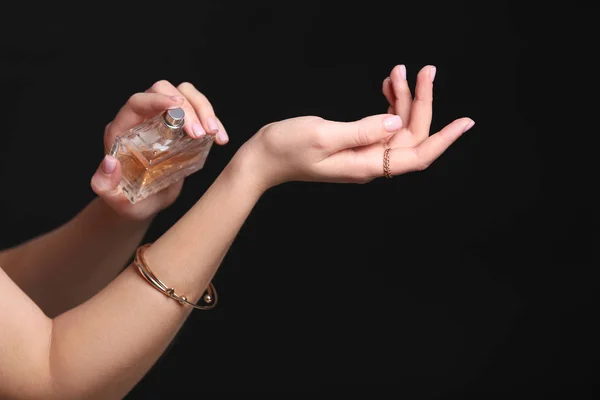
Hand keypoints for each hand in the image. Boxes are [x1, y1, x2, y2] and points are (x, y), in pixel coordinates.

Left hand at [91, 81, 228, 220]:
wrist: (144, 204)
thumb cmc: (127, 201)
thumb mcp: (115, 199)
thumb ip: (104, 185)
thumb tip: (110, 163)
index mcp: (123, 129)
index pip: (138, 101)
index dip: (157, 99)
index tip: (177, 107)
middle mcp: (143, 118)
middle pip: (165, 90)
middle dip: (187, 107)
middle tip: (200, 133)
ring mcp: (165, 120)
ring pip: (186, 94)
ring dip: (204, 109)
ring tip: (214, 133)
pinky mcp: (183, 128)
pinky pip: (200, 112)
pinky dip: (213, 121)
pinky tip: (221, 140)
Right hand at [235, 65, 473, 190]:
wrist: (262, 159)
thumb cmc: (286, 148)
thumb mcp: (323, 134)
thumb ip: (362, 129)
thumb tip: (396, 122)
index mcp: (366, 165)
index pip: (417, 155)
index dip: (444, 138)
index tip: (466, 121)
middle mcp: (370, 162)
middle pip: (411, 135)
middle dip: (421, 102)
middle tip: (423, 70)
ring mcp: (363, 154)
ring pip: (398, 127)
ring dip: (403, 99)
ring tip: (399, 71)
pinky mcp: (354, 144)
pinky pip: (382, 125)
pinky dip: (388, 104)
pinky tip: (387, 86)